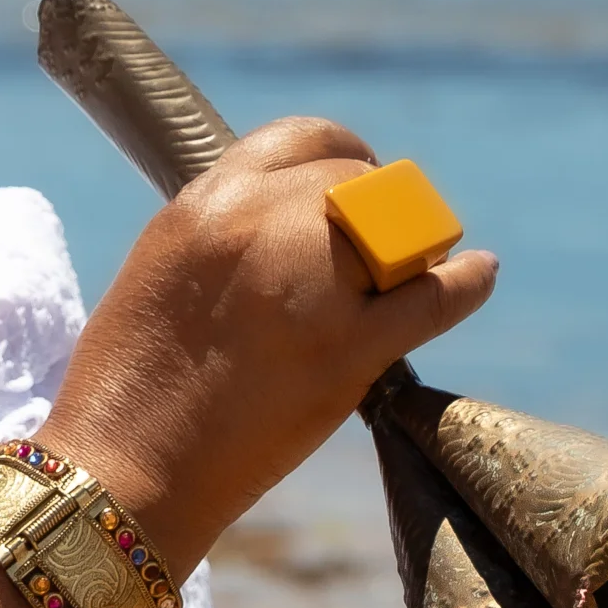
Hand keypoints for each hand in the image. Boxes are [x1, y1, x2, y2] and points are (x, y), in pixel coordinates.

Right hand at [34, 116, 497, 578]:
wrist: (126, 466)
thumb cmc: (136, 382)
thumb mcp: (169, 267)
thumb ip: (232, 233)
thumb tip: (299, 222)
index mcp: (207, 202)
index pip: (304, 140)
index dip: (346, 158)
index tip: (360, 185)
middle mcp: (259, 227)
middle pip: (360, 183)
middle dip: (381, 210)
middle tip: (389, 247)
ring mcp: (309, 287)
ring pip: (399, 230)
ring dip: (418, 246)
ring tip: (420, 268)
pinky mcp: (348, 352)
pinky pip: (434, 297)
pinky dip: (468, 283)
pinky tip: (480, 273)